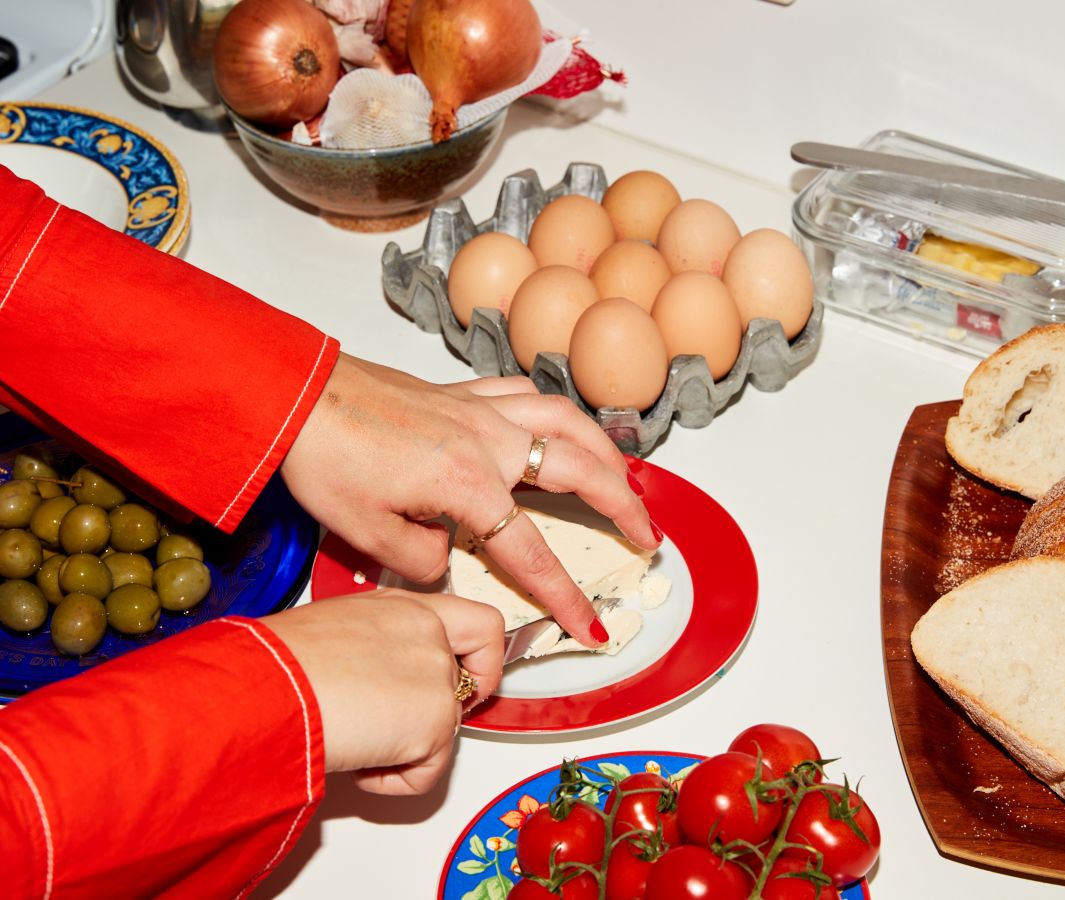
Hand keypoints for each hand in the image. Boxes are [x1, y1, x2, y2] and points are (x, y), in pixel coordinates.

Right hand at [262, 588, 503, 794]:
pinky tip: (354, 760)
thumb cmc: (275, 662)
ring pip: (445, 731)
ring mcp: (438, 676)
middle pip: (473, 682)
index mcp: (405, 607)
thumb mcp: (332, 631)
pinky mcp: (436, 722)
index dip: (482, 657)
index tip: (468, 678)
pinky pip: (427, 773)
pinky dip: (391, 781)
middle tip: (404, 728)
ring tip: (351, 739)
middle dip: (443, 713)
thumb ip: (373, 647)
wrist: (268, 687)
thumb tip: (367, 679)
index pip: (479, 623)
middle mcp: (430, 633)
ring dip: (402, 749)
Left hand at [280, 353, 659, 645]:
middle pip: (579, 471)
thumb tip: (448, 561)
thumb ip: (422, 559)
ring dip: (604, 449)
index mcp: (469, 485)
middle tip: (646, 534)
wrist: (296, 398)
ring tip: (625, 474)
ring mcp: (479, 410)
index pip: (532, 552)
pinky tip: (558, 423)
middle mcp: (489, 441)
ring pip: (565, 421)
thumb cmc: (326, 459)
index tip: (590, 626)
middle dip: (622, 506)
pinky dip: (553, 409)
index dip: (565, 595)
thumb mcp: (368, 533)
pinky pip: (524, 393)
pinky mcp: (459, 393)